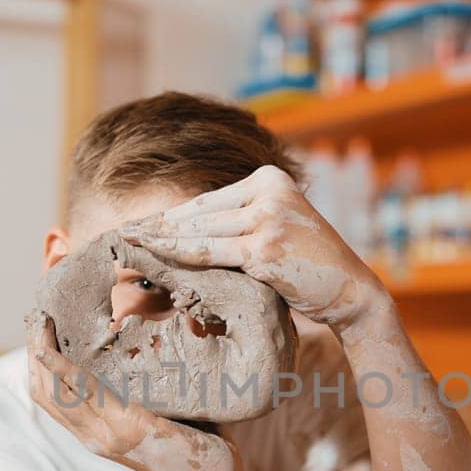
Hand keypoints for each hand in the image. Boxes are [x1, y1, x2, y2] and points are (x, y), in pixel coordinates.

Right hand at [27, 311, 243, 470]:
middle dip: (34, 351)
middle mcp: (93, 437)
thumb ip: (145, 385)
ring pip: (56, 393)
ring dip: (44, 354)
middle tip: (36, 315)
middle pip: (44, 392)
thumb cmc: (196, 443)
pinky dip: (65, 370)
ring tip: (41, 322)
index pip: (51, 397)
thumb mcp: (160, 412)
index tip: (39, 328)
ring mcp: (108, 435)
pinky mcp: (128, 429)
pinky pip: (87, 393)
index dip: (38, 363)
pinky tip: (54, 349)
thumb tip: (150, 338)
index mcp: (97, 433)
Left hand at [119, 165, 389, 329]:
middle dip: (155, 228)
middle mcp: (268, 190)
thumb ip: (237, 226)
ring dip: (156, 242)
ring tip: (124, 248)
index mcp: (270, 178)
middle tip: (118, 237)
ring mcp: (267, 216)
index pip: (205, 201)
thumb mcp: (273, 234)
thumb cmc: (309, 270)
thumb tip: (182, 234)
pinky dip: (174, 257)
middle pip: (197, 214)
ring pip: (197, 232)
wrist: (351, 292)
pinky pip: (207, 253)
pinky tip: (149, 260)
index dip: (168, 217)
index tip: (136, 228)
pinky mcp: (264, 246)